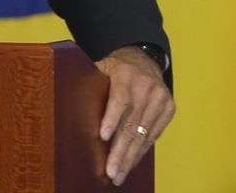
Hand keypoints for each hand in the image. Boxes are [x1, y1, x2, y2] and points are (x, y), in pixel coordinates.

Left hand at [96, 45, 175, 185]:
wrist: (145, 60)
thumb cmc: (117, 70)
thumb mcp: (102, 68)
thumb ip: (89, 81)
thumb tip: (67, 97)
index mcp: (125, 74)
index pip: (120, 98)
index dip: (111, 118)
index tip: (103, 137)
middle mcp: (146, 85)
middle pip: (132, 123)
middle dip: (120, 150)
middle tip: (110, 170)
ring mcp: (160, 97)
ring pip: (143, 133)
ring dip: (131, 157)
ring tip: (118, 174)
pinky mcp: (169, 108)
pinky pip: (154, 135)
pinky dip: (141, 151)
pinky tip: (131, 163)